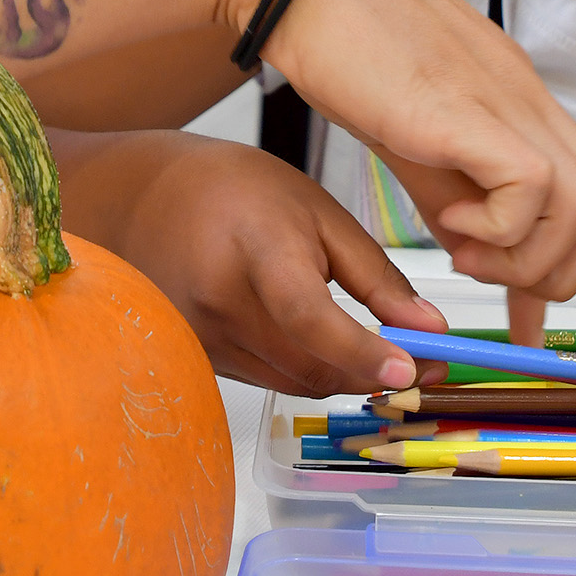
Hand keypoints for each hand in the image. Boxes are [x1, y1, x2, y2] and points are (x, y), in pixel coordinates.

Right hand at [107, 132, 452, 394]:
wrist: (145, 197)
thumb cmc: (236, 191)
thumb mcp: (318, 211)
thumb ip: (376, 275)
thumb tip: (430, 330)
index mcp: (255, 250)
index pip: (309, 316)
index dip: (362, 351)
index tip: (410, 369)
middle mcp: (219, 302)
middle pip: (310, 366)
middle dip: (373, 373)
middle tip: (423, 364)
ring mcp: (201, 337)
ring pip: (293, 383)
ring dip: (341, 375)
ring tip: (377, 350)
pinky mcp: (197, 359)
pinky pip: (267, 379)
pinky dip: (303, 369)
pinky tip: (317, 341)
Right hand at [223, 0, 575, 305]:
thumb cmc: (348, 52)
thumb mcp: (420, 146)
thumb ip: (460, 205)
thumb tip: (485, 269)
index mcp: (524, 106)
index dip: (570, 263)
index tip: (519, 306)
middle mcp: (531, 100)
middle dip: (557, 271)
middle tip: (485, 270)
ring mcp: (507, 99)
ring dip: (527, 257)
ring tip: (461, 248)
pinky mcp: (466, 108)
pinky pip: (532, 185)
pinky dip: (500, 227)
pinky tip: (448, 219)